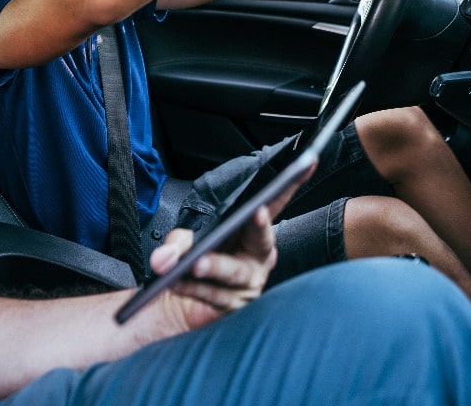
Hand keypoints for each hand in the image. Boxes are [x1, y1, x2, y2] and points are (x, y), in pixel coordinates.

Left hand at [150, 165, 314, 331]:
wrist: (181, 307)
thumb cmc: (195, 262)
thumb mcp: (186, 242)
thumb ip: (178, 242)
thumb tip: (165, 258)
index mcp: (253, 231)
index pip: (274, 202)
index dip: (292, 183)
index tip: (305, 163)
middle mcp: (257, 256)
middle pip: (262, 239)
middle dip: (259, 226)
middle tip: (254, 212)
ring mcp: (249, 284)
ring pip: (234, 272)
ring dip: (212, 265)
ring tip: (194, 263)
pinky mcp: (235, 308)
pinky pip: (216, 296)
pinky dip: (194, 289)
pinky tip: (176, 283)